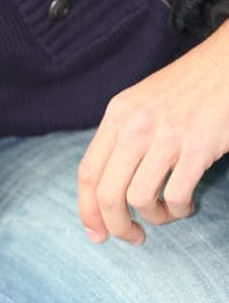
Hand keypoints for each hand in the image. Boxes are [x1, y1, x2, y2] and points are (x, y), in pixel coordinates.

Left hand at [77, 24, 228, 243]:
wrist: (227, 65)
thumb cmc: (186, 90)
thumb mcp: (141, 104)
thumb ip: (120, 138)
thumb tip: (104, 188)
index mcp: (117, 115)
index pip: (88, 173)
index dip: (87, 210)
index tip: (96, 233)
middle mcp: (136, 125)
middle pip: (107, 193)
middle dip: (116, 226)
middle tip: (131, 237)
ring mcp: (166, 136)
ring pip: (139, 198)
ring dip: (153, 217)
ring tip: (166, 213)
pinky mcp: (197, 147)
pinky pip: (176, 195)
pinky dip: (179, 210)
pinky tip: (185, 205)